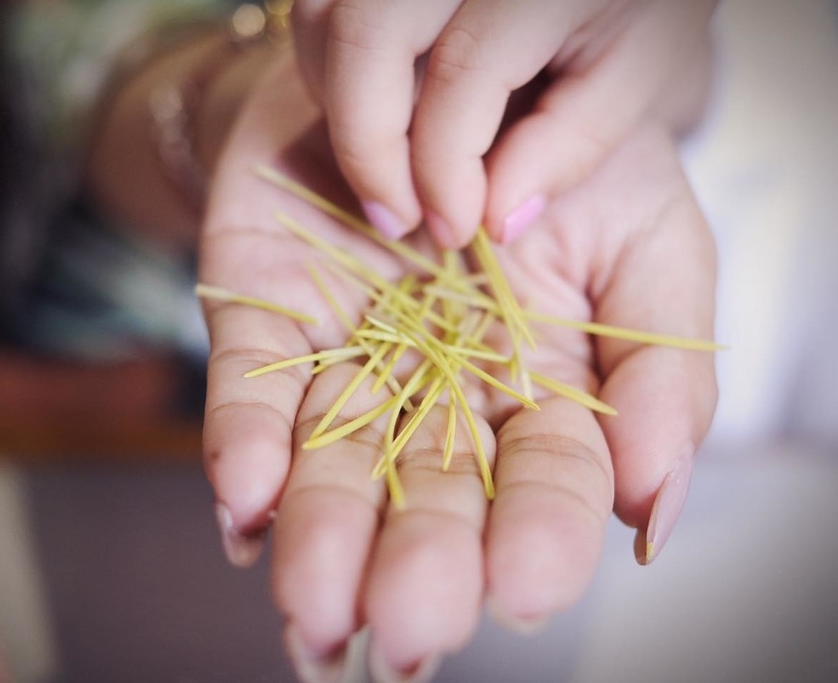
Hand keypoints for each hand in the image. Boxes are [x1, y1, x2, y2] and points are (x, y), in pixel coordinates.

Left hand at [200, 51, 715, 678]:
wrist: (444, 74)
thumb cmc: (554, 158)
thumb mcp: (644, 239)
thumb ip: (660, 370)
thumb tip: (653, 512)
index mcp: (533, 391)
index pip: (538, 480)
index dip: (533, 534)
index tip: (521, 589)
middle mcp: (432, 397)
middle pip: (423, 492)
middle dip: (414, 561)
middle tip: (403, 628)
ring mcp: (344, 359)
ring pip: (327, 461)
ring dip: (318, 534)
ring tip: (312, 606)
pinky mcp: (263, 314)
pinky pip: (250, 385)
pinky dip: (244, 442)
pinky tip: (245, 502)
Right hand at [291, 0, 716, 247]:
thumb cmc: (635, 6)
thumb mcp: (634, 73)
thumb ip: (569, 147)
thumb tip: (494, 221)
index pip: (459, 76)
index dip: (443, 171)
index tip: (455, 231)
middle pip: (366, 34)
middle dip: (367, 145)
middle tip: (397, 218)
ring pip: (326, 16)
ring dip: (341, 106)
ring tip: (389, 168)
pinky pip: (322, 10)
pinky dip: (332, 69)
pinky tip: (380, 114)